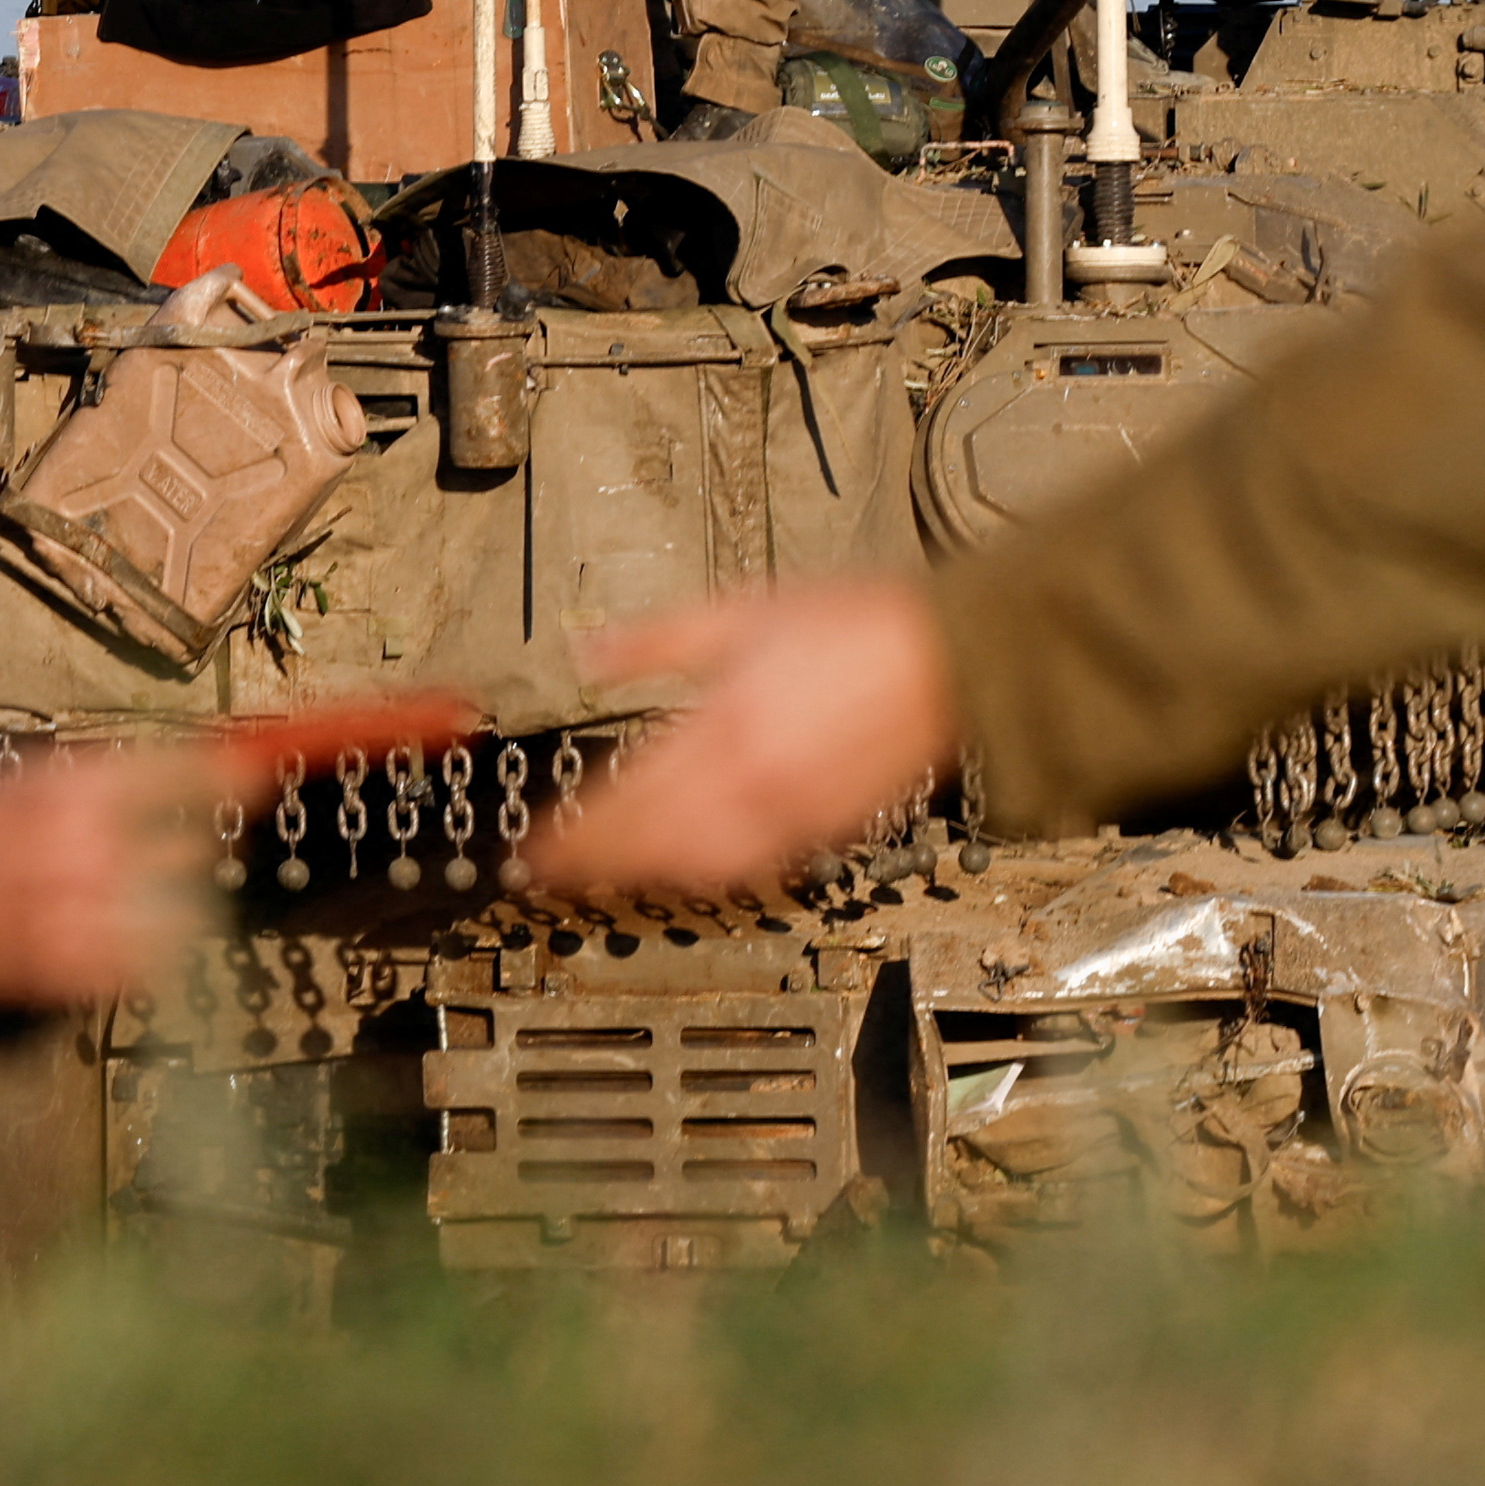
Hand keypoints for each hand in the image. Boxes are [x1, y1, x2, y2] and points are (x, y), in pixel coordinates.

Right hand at [0, 743, 218, 1018]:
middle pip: (192, 840)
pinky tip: (86, 930)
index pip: (193, 772)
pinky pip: (152, 956)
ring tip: (95, 895)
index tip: (269, 773)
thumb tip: (217, 766)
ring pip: (180, 903)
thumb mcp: (34, 779)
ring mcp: (79, 909)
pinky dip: (137, 946)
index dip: (241, 773)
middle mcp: (84, 841)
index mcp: (75, 783)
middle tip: (117, 851)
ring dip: (157, 898)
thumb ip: (118, 775)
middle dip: (171, 842)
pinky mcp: (73, 966)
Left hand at [520, 581, 962, 897]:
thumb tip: (589, 651)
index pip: (629, 800)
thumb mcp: (740, 609)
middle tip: (552, 871)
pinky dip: (705, 873)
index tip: (535, 848)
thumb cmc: (856, 625)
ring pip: (701, 868)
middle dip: (596, 865)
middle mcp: (756, 782)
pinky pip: (752, 868)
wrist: (949, 658)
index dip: (574, 834)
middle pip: (656, 846)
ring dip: (646, 876)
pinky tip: (687, 863)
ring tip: (607, 873)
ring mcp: (794, 814)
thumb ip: (657, 638)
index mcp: (727, 726)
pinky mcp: (827, 829)